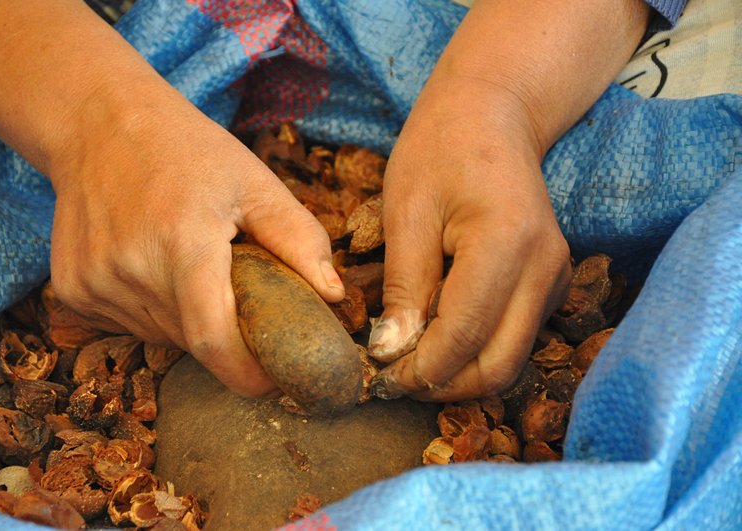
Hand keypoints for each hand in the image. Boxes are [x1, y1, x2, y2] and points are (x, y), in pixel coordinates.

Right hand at [49, 98, 344, 396]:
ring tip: (191, 266)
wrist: (98, 125)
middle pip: (192, 341)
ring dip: (188, 319)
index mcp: (183, 243)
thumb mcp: (254, 183)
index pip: (213, 340)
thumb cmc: (186, 150)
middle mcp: (131, 269)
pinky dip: (152, 309)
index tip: (274, 380)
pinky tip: (152, 264)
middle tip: (238, 295)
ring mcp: (93, 282)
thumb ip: (299, 239)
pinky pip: (128, 324)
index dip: (246, 374)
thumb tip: (335, 296)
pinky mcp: (72, 289)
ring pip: (160, 335)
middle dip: (225, 334)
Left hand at [367, 0, 648, 400]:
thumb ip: (404, 287)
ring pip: (509, 358)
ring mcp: (554, 278)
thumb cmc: (441, 149)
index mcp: (506, 244)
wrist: (494, 113)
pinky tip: (438, 337)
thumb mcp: (407, 212)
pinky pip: (514, 337)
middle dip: (443, 383)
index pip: (464, 336)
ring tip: (410, 361)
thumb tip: (391, 353)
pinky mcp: (550, 283)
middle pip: (498, 365)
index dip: (420, 369)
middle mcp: (545, 269)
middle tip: (393, 380)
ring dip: (459, 372)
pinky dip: (475, 351)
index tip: (380, 378)